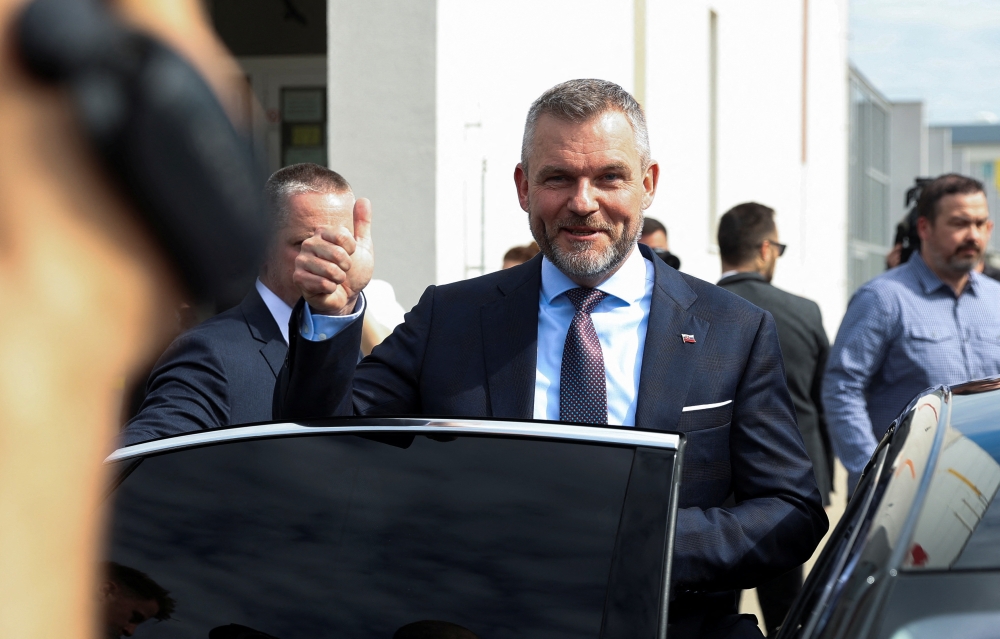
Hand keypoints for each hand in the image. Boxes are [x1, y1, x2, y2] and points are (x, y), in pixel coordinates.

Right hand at [293, 197, 373, 314]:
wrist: (347, 295)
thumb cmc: (353, 270)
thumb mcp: (363, 246)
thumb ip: (362, 224)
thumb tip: (364, 199)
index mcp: (322, 233)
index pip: (342, 235)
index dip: (352, 249)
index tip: (351, 254)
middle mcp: (309, 244)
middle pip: (337, 253)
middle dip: (347, 265)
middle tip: (343, 269)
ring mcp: (302, 261)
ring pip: (330, 269)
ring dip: (340, 278)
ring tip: (336, 279)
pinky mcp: (299, 278)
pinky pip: (323, 283)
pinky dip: (331, 288)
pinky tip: (328, 288)